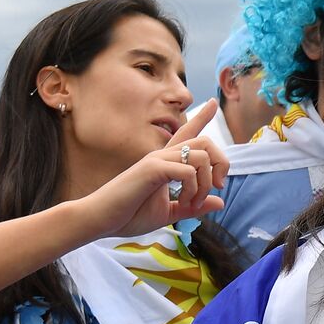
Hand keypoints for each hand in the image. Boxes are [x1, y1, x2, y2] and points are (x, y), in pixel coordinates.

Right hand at [75, 101, 229, 239]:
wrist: (101, 220)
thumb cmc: (129, 215)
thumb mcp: (170, 212)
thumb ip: (194, 206)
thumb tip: (220, 202)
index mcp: (166, 162)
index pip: (187, 132)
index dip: (202, 117)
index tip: (214, 103)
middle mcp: (163, 155)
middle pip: (205, 141)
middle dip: (222, 162)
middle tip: (218, 187)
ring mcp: (157, 160)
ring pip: (201, 155)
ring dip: (207, 182)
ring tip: (195, 202)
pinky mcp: (152, 169)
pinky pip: (187, 171)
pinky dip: (194, 189)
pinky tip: (186, 202)